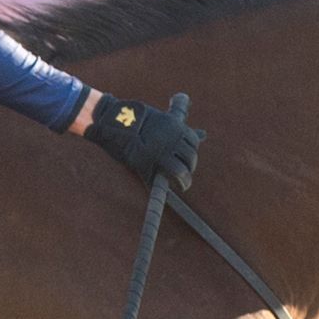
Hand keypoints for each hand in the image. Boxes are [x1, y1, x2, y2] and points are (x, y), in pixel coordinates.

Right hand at [80, 91, 202, 190]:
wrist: (114, 118)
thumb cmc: (137, 118)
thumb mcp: (163, 119)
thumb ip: (181, 128)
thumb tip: (204, 134)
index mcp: (177, 127)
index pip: (194, 141)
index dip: (191, 150)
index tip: (186, 155)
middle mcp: (172, 139)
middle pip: (190, 157)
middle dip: (190, 165)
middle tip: (184, 170)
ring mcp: (159, 153)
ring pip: (180, 171)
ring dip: (184, 180)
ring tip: (183, 185)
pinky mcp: (146, 163)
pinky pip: (158, 183)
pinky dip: (160, 197)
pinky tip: (165, 200)